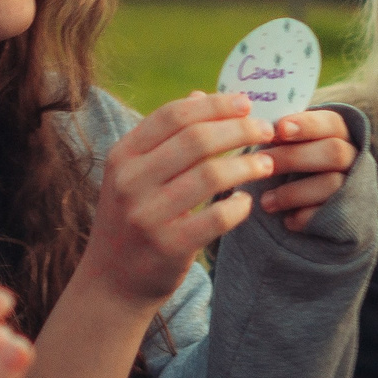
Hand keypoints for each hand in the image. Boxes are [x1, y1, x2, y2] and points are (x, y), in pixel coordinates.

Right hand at [75, 93, 277, 306]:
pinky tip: (247, 202)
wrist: (111, 282)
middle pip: (197, 139)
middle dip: (240, 129)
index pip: (174, 115)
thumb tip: (200, 95)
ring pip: (212, 175)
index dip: (215, 105)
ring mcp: (147, 215)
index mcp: (122, 156)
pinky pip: (217, 217)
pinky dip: (240, 206)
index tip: (246, 103)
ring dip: (247, 164)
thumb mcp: (135, 174)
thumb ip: (165, 137)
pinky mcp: (168, 246)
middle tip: (266, 130)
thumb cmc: (131, 220)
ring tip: (266, 164)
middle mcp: (130, 181)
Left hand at [254, 108, 358, 233]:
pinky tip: (287, 220)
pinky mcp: (348, 214)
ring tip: (266, 202)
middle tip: (263, 162)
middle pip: (334, 151)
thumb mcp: (295, 145)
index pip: (331, 123)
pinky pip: (329, 214)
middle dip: (294, 157)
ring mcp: (352, 186)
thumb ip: (283, 136)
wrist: (321, 204)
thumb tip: (257, 128)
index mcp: (340, 134)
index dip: (307, 124)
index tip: (280, 129)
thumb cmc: (298, 163)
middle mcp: (352, 158)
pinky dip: (305, 217)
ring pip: (332, 184)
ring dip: (294, 192)